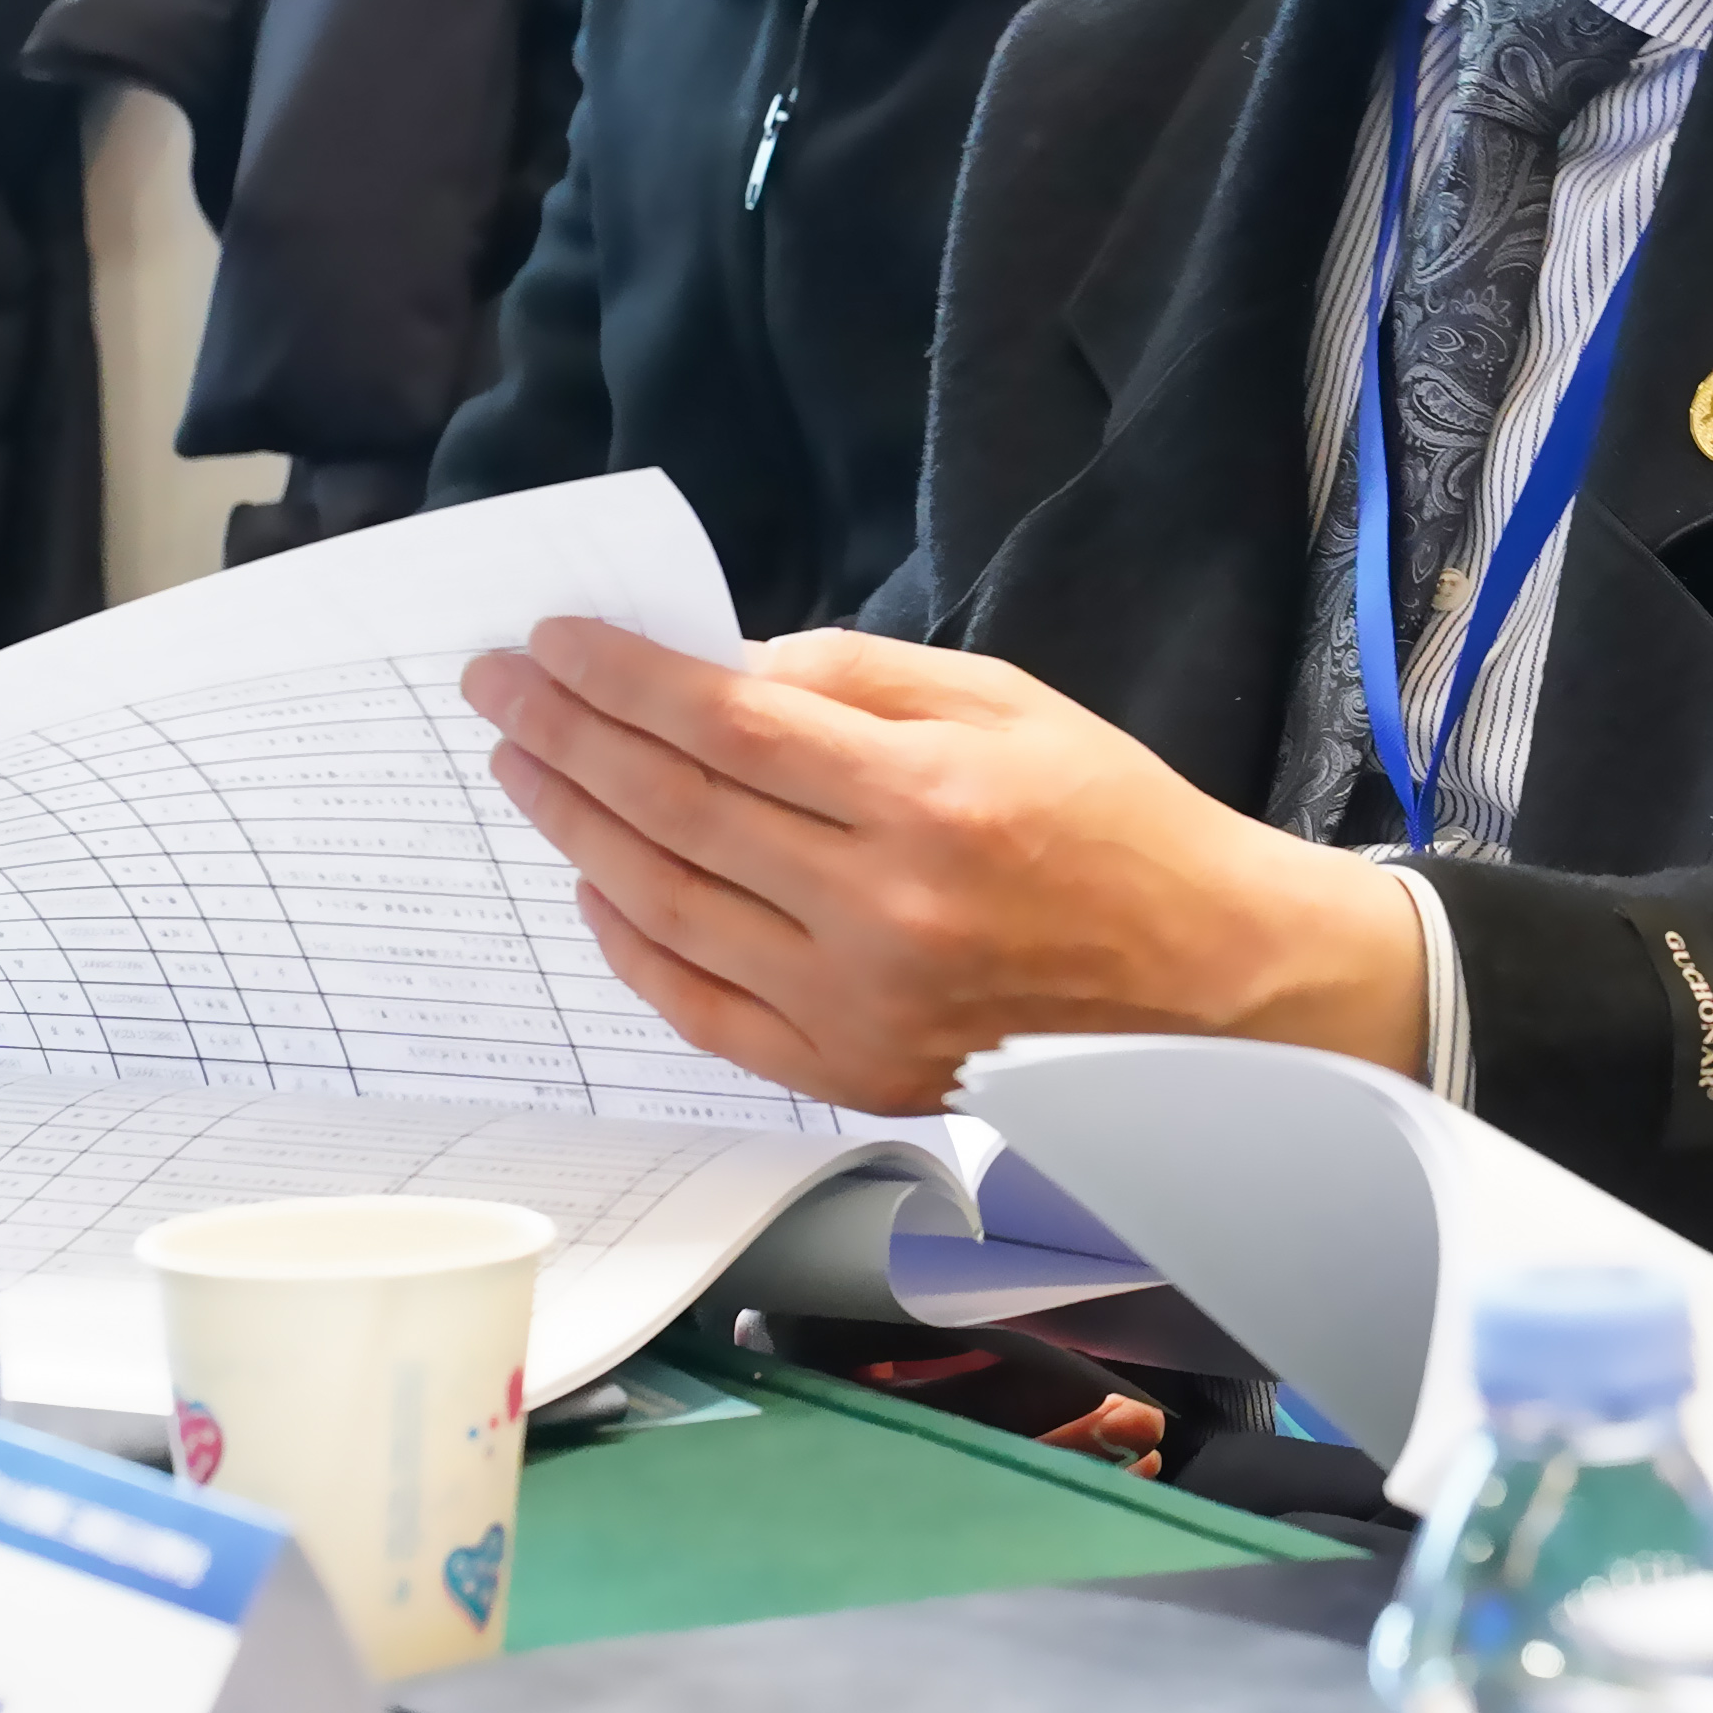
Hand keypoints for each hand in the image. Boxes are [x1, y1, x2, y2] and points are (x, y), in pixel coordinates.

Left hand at [460, 617, 1427, 1114]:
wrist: (1213, 981)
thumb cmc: (1115, 824)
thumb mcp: (1006, 701)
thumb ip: (857, 680)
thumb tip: (719, 672)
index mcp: (930, 799)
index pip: (726, 726)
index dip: (621, 679)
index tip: (553, 642)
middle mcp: (887, 910)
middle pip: (678, 811)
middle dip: (568, 739)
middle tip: (499, 692)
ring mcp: (863, 1005)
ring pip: (670, 909)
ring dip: (577, 831)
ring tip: (524, 770)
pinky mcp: (856, 1070)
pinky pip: (703, 1008)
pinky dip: (633, 945)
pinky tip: (592, 886)